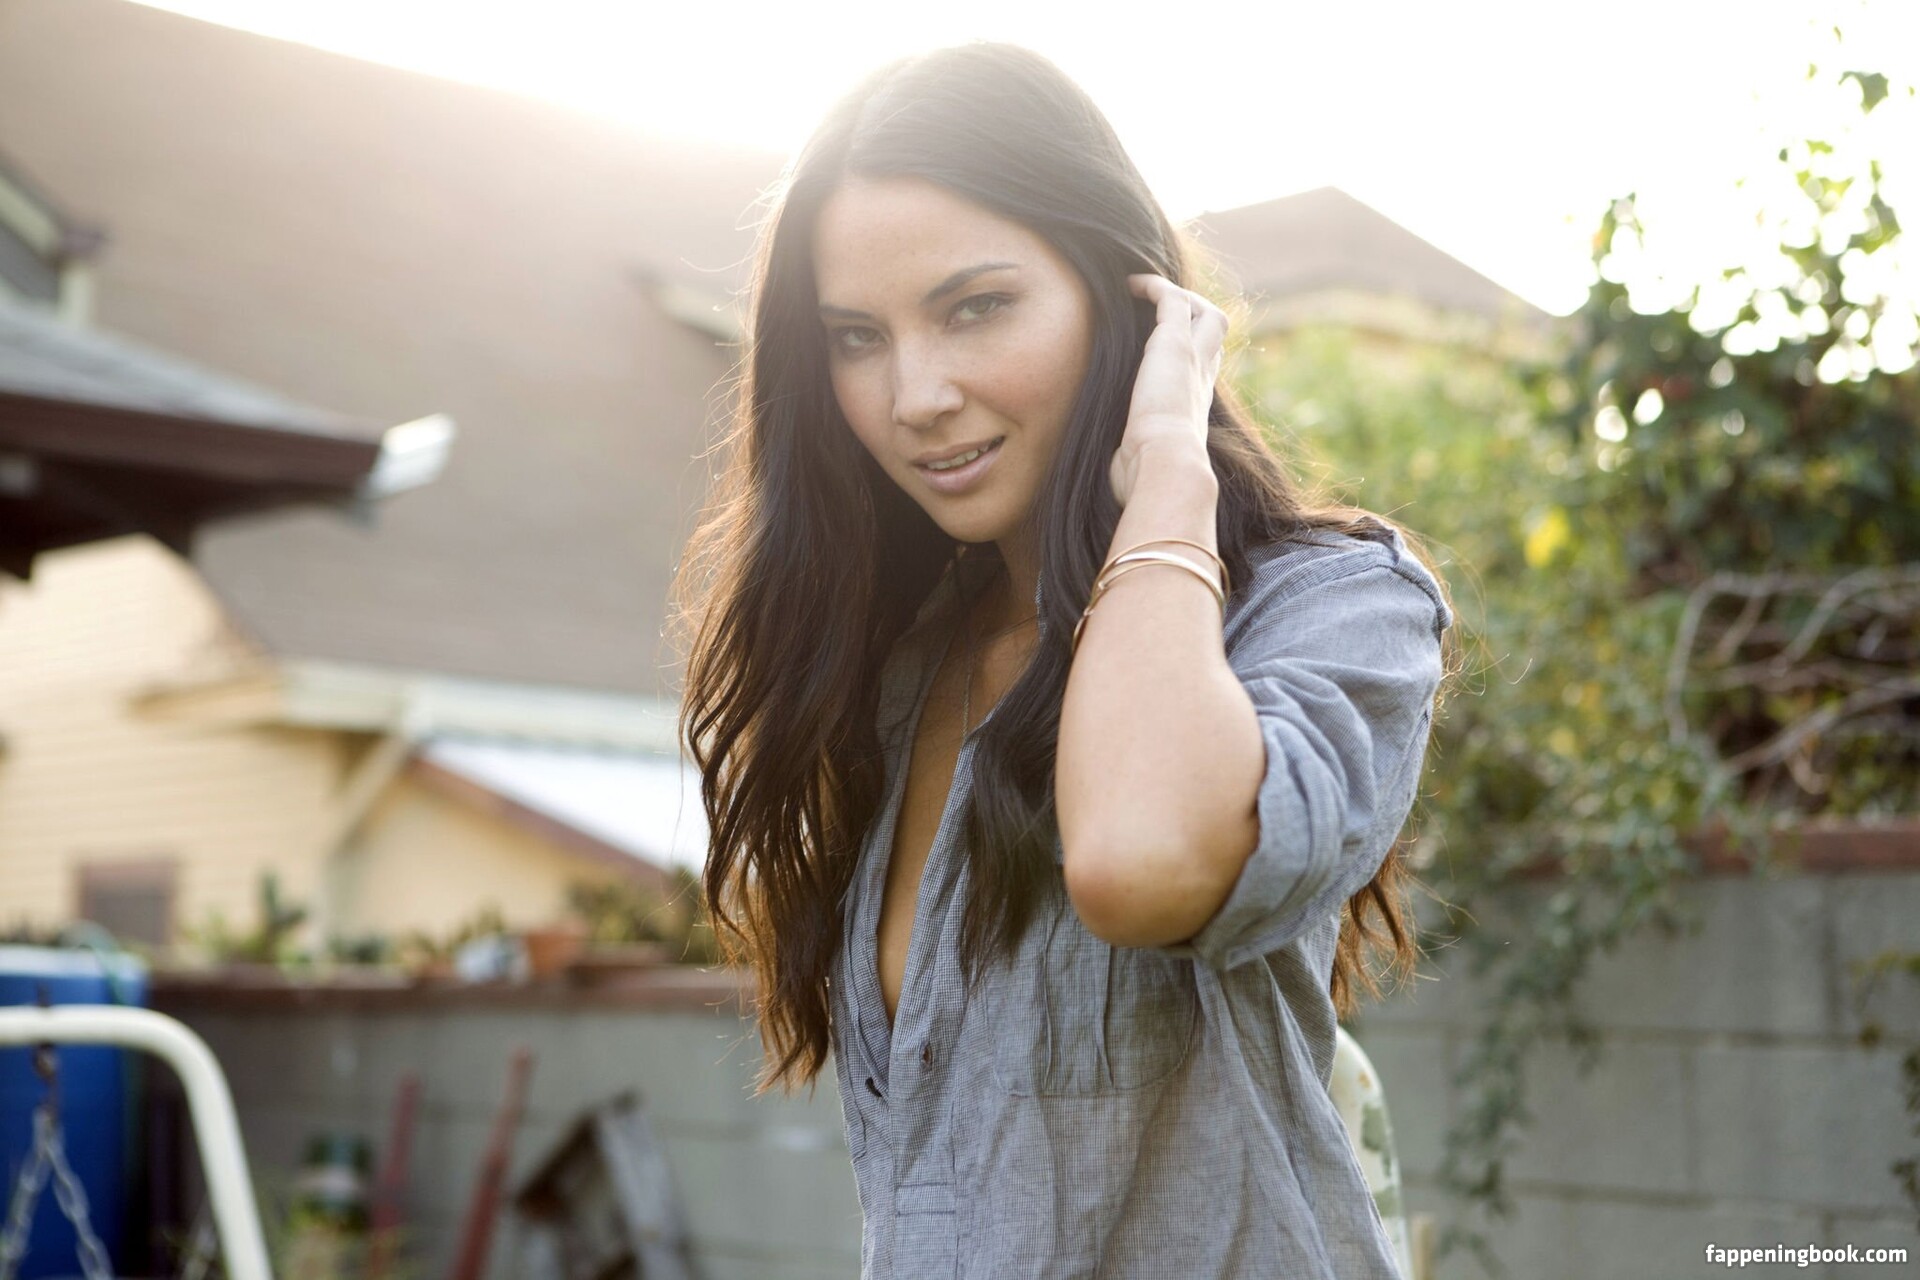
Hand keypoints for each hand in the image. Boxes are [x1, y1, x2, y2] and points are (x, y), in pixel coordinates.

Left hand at [1110, 273, 1226, 507]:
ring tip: (1147, 291)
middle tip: (1165, 308)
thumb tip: (1107, 474)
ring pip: (1204, 311)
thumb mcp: (1139, 463)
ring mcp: (1192, 358)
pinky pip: (1171, 298)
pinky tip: (1129, 284)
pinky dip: (1153, 286)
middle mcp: (1201, 378)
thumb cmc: (1149, 476)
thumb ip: (1129, 458)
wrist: (1166, 466)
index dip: (1193, 349)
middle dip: (1196, 313)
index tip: (1166, 346)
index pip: (1205, 365)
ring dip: (1179, 296)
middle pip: (1215, 331)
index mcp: (1195, 405)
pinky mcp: (1175, 342)